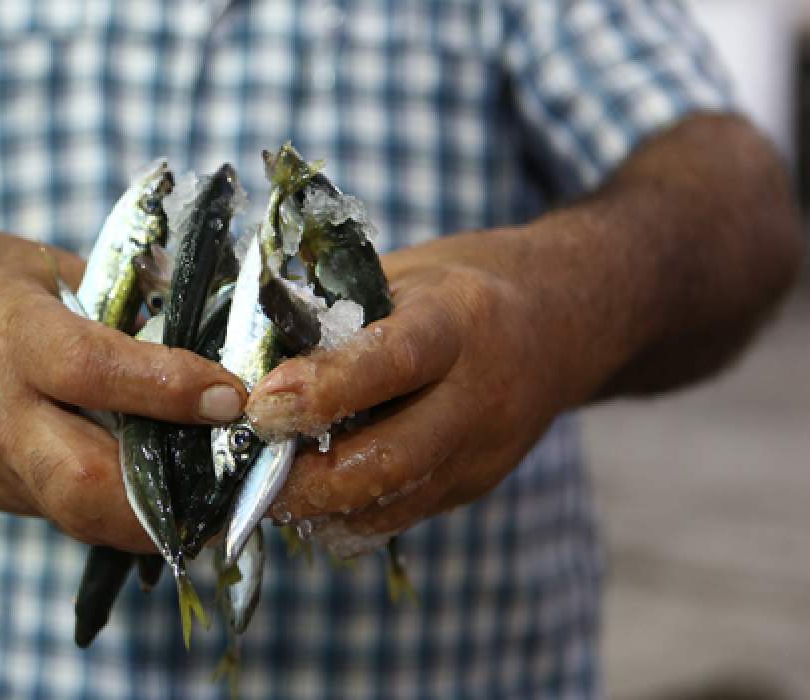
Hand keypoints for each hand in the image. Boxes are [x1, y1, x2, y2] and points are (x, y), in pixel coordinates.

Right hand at [0, 231, 247, 551]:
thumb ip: (124, 304)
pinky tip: (171, 493)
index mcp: (5, 332)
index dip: (167, 389)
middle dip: (165, 497)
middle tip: (234, 482)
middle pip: (78, 481)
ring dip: (157, 518)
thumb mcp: (50, 265)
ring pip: (80, 515)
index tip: (232, 396)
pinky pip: (71, 512)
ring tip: (218, 499)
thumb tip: (214, 335)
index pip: (89, 371)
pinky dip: (126, 510)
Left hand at [245, 230, 573, 555]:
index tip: (263, 406)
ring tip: (268, 497)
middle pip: (397, 457)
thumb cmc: (457, 290)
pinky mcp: (476, 484)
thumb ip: (338, 314)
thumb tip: (248, 356)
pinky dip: (350, 517)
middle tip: (253, 478)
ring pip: (397, 502)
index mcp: (459, 321)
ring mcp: (484, 449)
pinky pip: (404, 514)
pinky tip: (311, 504)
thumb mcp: (404, 274)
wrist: (561, 322)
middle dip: (314, 480)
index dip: (325, 388)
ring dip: (323, 509)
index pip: (394, 361)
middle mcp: (479, 393)